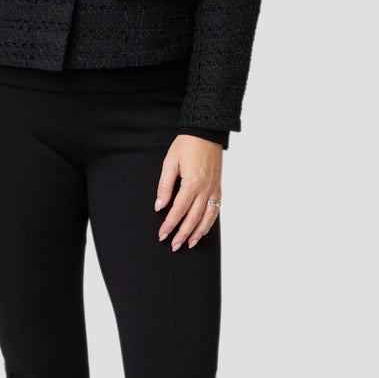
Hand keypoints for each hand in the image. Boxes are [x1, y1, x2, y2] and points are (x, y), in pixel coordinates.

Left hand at [155, 135, 222, 249]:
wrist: (206, 132)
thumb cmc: (187, 145)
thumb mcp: (170, 162)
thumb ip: (165, 185)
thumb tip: (159, 206)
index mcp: (192, 182)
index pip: (178, 210)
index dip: (170, 224)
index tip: (162, 234)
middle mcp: (206, 188)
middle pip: (193, 218)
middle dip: (182, 234)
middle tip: (174, 245)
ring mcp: (214, 189)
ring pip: (207, 217)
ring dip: (198, 233)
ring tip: (189, 244)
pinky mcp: (218, 187)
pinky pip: (215, 210)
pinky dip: (209, 222)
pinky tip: (203, 230)